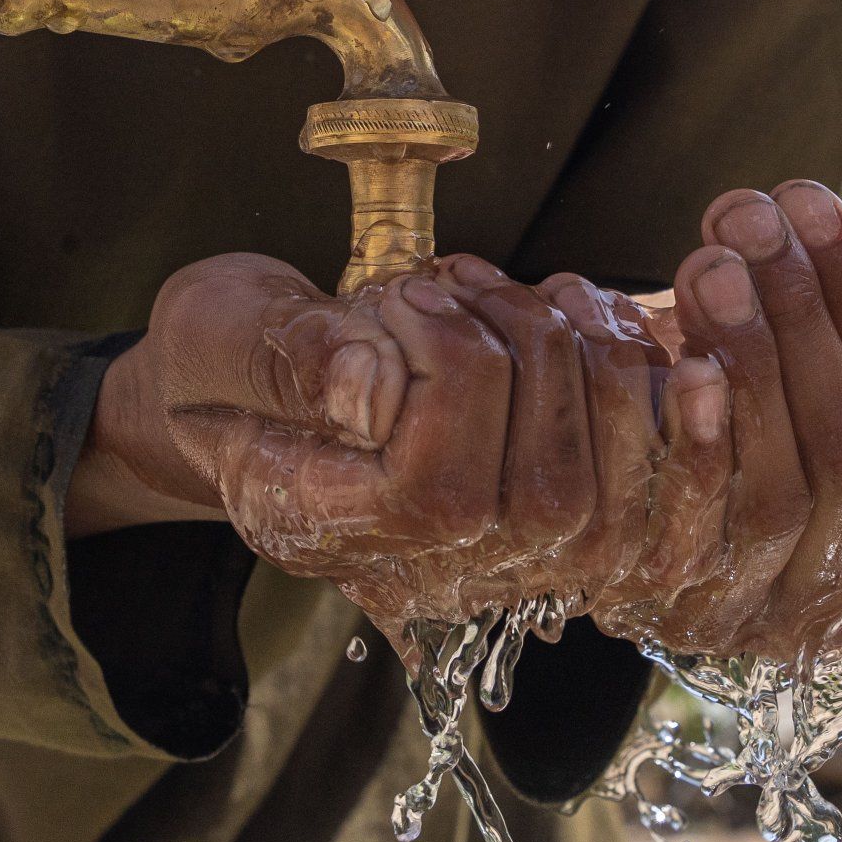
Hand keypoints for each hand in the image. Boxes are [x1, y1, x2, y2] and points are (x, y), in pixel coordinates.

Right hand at [74, 247, 660, 632]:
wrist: (226, 388)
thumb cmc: (215, 354)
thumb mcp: (217, 330)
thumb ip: (290, 357)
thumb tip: (375, 386)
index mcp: (324, 527)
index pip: (441, 488)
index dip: (454, 366)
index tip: (402, 289)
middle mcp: (410, 566)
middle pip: (543, 498)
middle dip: (528, 351)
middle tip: (459, 276)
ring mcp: (475, 555)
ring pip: (600, 496)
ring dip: (584, 361)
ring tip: (516, 289)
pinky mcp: (524, 519)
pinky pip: (625, 484)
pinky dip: (623, 383)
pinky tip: (579, 312)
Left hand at [609, 180, 841, 665]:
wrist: (609, 443)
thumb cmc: (767, 383)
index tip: (807, 201)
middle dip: (803, 316)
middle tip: (748, 218)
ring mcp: (755, 602)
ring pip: (782, 492)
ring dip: (751, 363)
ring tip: (712, 262)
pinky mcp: (667, 605)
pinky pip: (697, 532)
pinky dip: (699, 442)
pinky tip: (683, 365)